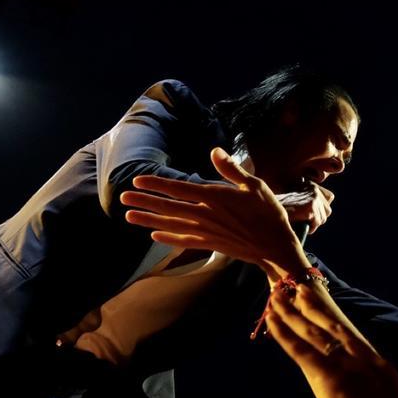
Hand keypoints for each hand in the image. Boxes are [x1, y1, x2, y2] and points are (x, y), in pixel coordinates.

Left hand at [120, 147, 309, 279]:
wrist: (275, 247)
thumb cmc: (268, 214)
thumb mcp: (254, 186)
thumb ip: (231, 169)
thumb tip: (214, 151)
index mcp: (215, 197)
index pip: (178, 188)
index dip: (156, 185)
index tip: (137, 181)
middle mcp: (206, 215)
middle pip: (168, 207)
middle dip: (144, 202)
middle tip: (123, 198)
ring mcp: (206, 232)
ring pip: (171, 224)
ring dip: (148, 220)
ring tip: (129, 216)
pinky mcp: (210, 244)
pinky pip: (184, 241)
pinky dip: (168, 238)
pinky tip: (153, 236)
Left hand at [267, 284, 397, 397]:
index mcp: (385, 371)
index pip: (353, 337)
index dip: (332, 320)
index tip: (319, 306)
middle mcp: (370, 363)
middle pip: (335, 327)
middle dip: (313, 308)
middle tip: (297, 290)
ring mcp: (353, 370)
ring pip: (316, 333)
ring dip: (294, 314)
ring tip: (278, 297)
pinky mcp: (334, 383)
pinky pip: (303, 352)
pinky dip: (285, 335)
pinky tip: (271, 322)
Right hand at [278, 182, 335, 233]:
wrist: (270, 209)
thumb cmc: (280, 206)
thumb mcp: (296, 198)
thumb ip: (308, 200)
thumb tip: (323, 212)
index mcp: (311, 185)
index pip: (330, 197)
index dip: (322, 207)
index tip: (311, 212)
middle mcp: (314, 190)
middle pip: (328, 210)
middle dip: (318, 217)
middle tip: (306, 220)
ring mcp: (313, 198)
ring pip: (323, 218)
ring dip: (314, 223)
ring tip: (303, 222)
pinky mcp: (311, 207)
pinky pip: (317, 222)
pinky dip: (310, 227)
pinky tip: (301, 224)